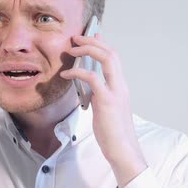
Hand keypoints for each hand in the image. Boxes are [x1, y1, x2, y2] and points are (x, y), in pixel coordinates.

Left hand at [60, 34, 147, 187]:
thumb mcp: (105, 109)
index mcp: (121, 87)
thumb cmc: (112, 133)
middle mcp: (121, 86)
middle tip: (76, 39)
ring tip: (71, 50)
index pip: (113, 58)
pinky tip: (65, 75)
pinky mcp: (107, 101)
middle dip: (92, 42)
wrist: (123, 151)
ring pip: (106, 59)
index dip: (100, 44)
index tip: (89, 36)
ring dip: (87, 50)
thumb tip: (90, 86)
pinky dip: (77, 73)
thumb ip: (100, 95)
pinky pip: (92, 79)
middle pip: (111, 53)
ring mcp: (115, 92)